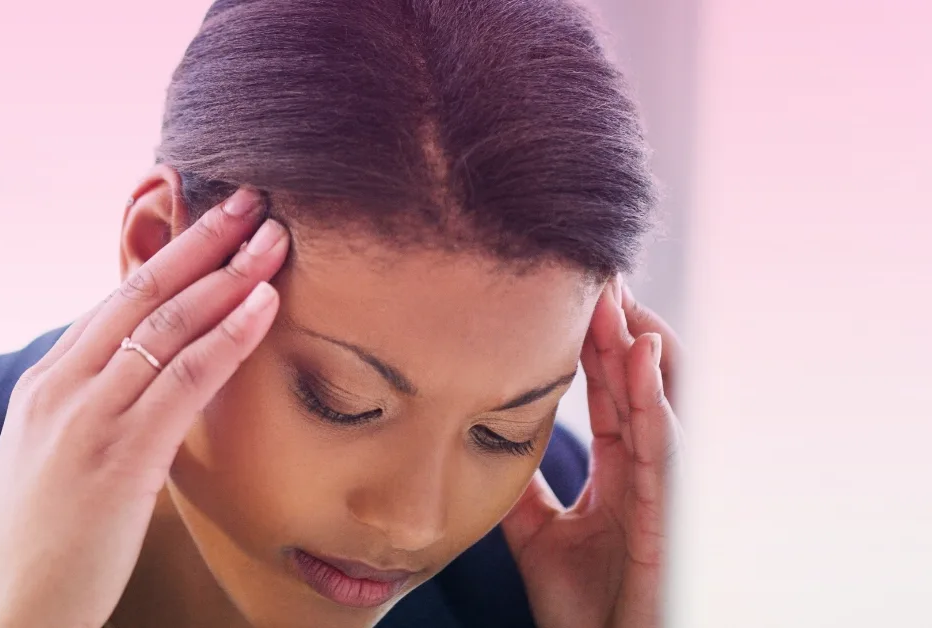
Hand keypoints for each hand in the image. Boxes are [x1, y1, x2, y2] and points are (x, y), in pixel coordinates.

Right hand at [0, 188, 289, 627]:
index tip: (213, 221)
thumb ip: (99, 406)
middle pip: (142, 292)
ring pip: (167, 325)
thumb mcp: (60, 453)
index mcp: (49, 381)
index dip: (170, 254)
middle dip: (202, 241)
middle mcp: (63, 385)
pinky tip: (263, 304)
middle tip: (252, 201)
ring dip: (227, 275)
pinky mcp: (118, 455)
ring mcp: (87, 416)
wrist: (14, 607)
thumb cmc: (47, 538)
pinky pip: (185, 378)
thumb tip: (151, 377)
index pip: (117, 299)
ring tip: (273, 239)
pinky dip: (228, 335)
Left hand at [500, 275, 685, 627]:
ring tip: (613, 295)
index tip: (571, 291)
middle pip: (638, 381)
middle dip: (619, 326)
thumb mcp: (537, 534)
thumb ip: (522, 486)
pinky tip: (640, 355)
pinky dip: (656, 397)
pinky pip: (667, 444)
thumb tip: (480, 441)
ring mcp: (664, 487)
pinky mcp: (670, 513)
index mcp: (621, 470)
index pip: (610, 390)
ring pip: (659, 399)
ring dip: (637, 344)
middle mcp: (648, 469)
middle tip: (593, 272)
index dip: (594, 341)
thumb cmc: (582, 606)